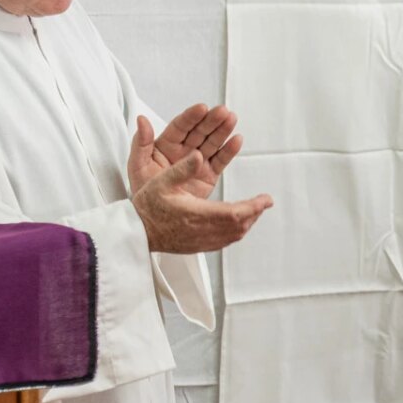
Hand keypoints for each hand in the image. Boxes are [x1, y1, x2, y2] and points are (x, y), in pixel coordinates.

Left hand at [128, 107, 242, 195]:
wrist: (156, 217)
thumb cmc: (144, 190)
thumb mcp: (138, 165)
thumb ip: (141, 142)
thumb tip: (141, 120)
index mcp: (166, 145)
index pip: (180, 126)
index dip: (191, 117)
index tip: (201, 108)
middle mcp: (183, 151)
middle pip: (200, 131)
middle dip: (211, 120)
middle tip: (222, 112)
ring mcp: (197, 162)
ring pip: (212, 142)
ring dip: (223, 130)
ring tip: (232, 120)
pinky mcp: (209, 175)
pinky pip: (221, 160)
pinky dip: (229, 150)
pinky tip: (236, 140)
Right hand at [132, 153, 272, 253]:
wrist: (137, 232)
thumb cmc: (147, 207)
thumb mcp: (162, 181)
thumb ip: (182, 168)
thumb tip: (199, 155)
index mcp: (196, 214)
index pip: (234, 213)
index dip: (253, 206)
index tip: (265, 199)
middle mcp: (202, 231)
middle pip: (239, 225)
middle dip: (254, 212)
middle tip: (264, 201)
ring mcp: (201, 242)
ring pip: (234, 235)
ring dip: (247, 222)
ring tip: (254, 210)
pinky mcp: (199, 247)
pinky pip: (225, 241)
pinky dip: (236, 231)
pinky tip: (237, 223)